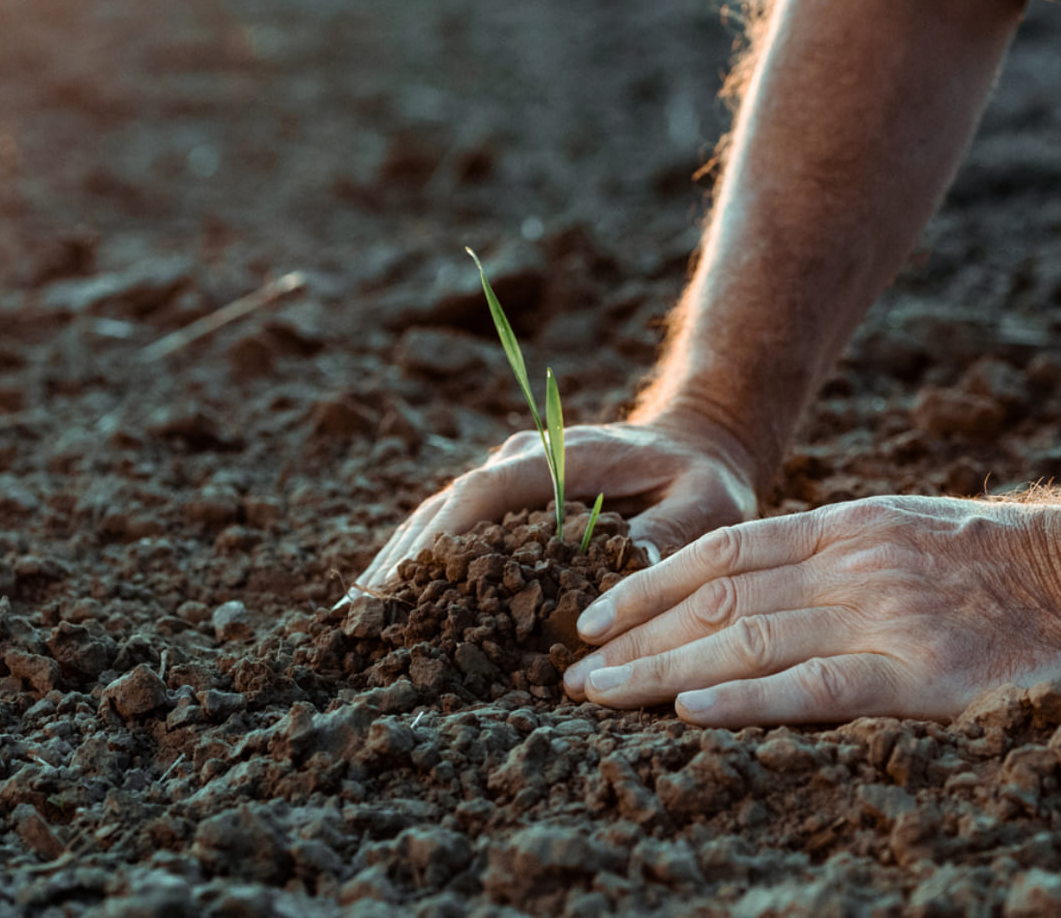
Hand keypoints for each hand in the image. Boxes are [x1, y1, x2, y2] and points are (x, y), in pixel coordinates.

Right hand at [352, 408, 760, 591]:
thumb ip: (666, 538)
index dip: (441, 537)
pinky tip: (391, 604)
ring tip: (354, 618)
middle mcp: (523, 460)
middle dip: (401, 560)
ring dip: (399, 563)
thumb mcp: (706, 506)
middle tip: (357, 617)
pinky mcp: (507, 499)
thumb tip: (621, 582)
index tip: (404, 581)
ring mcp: (510, 476)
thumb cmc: (705, 479)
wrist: (700, 442)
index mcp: (562, 456)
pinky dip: (420, 564)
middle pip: (446, 508)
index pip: (485, 493)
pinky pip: (454, 529)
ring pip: (439, 517)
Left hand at [560, 494, 1060, 724]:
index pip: (725, 551)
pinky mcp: (923, 676)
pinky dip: (746, 699)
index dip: (650, 582)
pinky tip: (690, 712)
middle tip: (575, 673)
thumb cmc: (1020, 568)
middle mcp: (857, 564)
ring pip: (748, 640)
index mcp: (853, 526)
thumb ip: (845, 555)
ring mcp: (888, 617)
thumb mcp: (918, 533)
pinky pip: (816, 687)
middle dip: (637, 636)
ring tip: (600, 697)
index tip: (597, 617)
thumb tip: (763, 589)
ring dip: (662, 670)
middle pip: (719, 598)